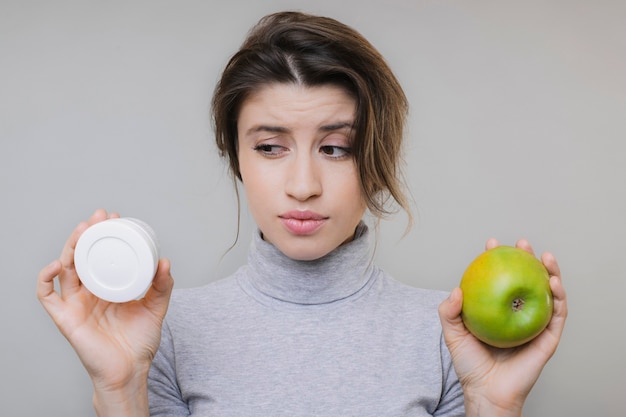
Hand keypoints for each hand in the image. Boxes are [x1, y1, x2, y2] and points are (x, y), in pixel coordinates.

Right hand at [37, 209, 173, 413]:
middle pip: (81, 255)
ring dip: (70, 246)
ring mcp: (75, 303)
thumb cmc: (140, 341)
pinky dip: (46, 278)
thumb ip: (162, 286)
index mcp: (108, 286)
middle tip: (99, 217)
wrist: (130, 370)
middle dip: (87, 233)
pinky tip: (57, 264)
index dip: (104, 235)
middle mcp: (89, 292)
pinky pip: (47, 295)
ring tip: (82, 230)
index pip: (101, 254)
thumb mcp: (156, 307)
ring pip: (64, 268)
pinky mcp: (65, 317)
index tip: (114, 218)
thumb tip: (165, 261)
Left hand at [438, 238, 567, 416]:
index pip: (499, 279)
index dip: (497, 260)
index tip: (491, 244)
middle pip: (526, 280)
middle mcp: (517, 313)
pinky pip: (557, 314)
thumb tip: (457, 289)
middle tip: (521, 243)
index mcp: (497, 309)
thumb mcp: (452, 333)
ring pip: (547, 293)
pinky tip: (553, 282)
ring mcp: (534, 324)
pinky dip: (558, 296)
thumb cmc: (469, 363)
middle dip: (527, 258)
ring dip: (550, 272)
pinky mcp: (548, 337)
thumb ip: (449, 311)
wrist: (486, 390)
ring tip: (545, 256)